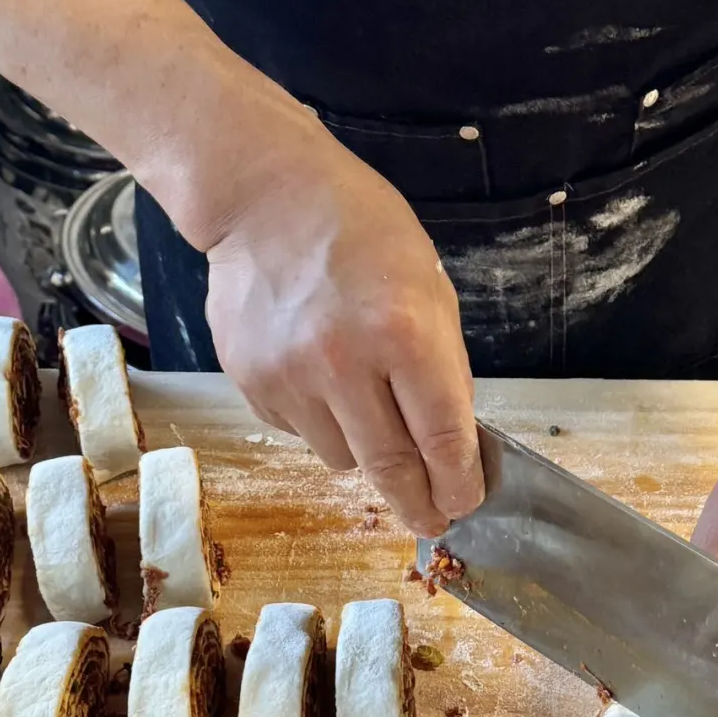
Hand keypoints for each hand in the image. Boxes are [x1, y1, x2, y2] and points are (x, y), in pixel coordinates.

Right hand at [203, 107, 482, 536]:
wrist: (265, 197)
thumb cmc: (360, 231)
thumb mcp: (429, 285)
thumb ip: (443, 364)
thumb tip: (453, 440)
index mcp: (404, 332)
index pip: (442, 438)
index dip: (459, 483)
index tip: (466, 503)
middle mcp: (344, 363)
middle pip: (389, 468)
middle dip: (419, 503)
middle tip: (432, 519)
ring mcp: (291, 377)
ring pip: (341, 458)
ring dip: (365, 450)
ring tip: (365, 403)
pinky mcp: (252, 383)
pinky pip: (299, 432)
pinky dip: (320, 422)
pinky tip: (319, 375)